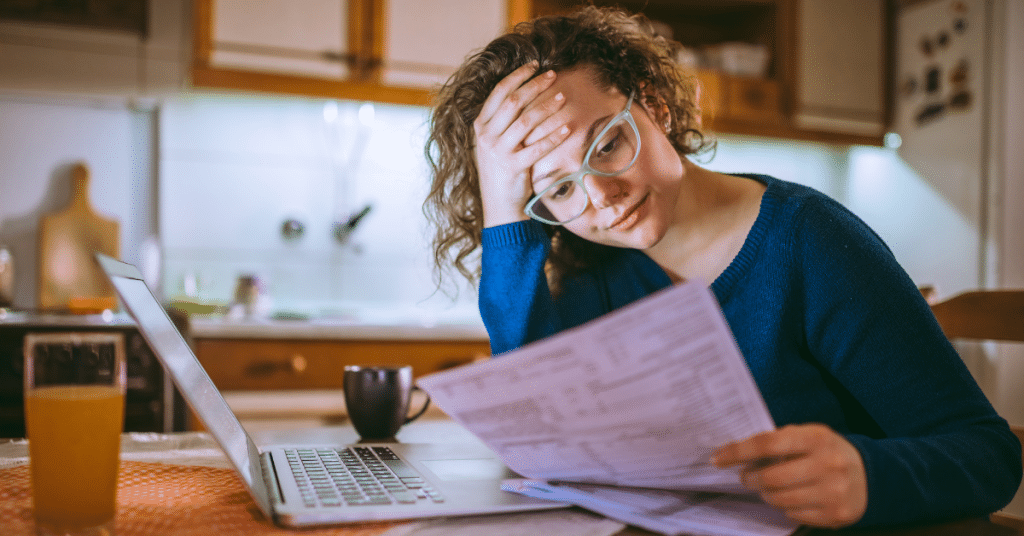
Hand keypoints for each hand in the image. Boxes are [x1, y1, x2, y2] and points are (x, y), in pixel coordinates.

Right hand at [473, 62, 572, 226]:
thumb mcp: (494, 143)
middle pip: (513, 102)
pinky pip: (537, 148)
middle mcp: (486, 137)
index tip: (535, 65)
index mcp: (480, 126)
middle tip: (553, 75)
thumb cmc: (502, 171)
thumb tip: (523, 92)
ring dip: (546, 106)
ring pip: (526, 121)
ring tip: (563, 97)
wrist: (499, 206)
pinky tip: (567, 128)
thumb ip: (502, 121)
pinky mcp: (513, 168)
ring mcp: (498, 152)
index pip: (498, 92)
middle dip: (535, 85)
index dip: (518, 76)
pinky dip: (553, 136)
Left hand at [711, 423, 867, 527]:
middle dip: (751, 478)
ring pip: (779, 499)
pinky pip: (793, 514)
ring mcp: (833, 492)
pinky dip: (785, 507)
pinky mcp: (835, 514)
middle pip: (771, 477)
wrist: (870, 476)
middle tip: (746, 477)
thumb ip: (780, 439)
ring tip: (769, 487)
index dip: (738, 452)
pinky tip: (791, 497)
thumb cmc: (827, 452)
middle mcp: (827, 465)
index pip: (767, 443)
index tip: (718, 458)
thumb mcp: (809, 435)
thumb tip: (739, 451)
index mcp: (817, 438)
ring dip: (766, 494)